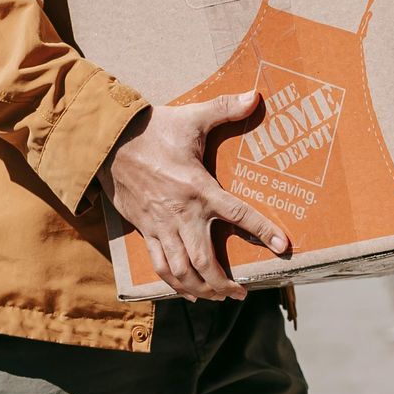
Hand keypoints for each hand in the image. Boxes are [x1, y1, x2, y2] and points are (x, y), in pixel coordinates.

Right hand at [100, 92, 291, 301]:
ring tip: (219, 298)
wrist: (110, 143)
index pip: (238, 214)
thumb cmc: (154, 130)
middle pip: (205, 261)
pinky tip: (187, 293)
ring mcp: (162, 226)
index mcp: (199, 188)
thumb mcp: (192, 118)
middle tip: (242, 292)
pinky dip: (174, 284)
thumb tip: (255, 96)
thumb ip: (226, 109)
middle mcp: (182, 214)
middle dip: (225, 283)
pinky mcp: (145, 230)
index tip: (283, 247)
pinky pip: (160, 265)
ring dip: (201, 290)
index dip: (262, 231)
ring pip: (182, 271)